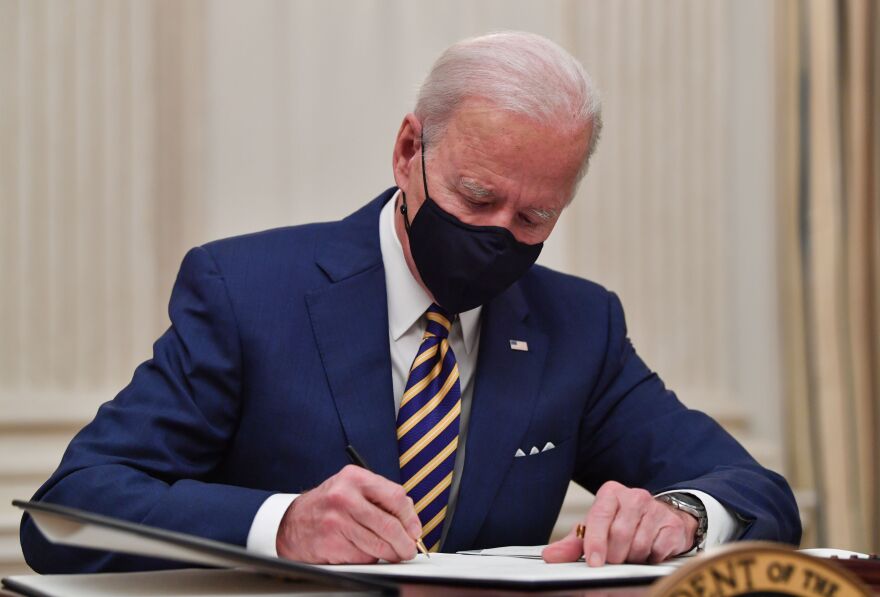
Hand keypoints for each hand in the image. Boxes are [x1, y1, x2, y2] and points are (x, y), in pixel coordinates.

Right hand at [276, 465, 421, 563]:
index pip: (395, 497)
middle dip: (404, 542)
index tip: (415, 530)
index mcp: (355, 478)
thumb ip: (381, 498)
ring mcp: (337, 521)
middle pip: (389, 524)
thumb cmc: (328, 505)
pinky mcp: (331, 543)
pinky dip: (370, 559)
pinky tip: (365, 552)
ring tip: (393, 554)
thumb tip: (410, 521)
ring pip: (378, 544)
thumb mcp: (352, 489)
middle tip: (409, 549)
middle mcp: (345, 497)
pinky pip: (363, 557)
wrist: (292, 522)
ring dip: (391, 554)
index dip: (410, 517)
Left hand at [542, 481, 696, 565]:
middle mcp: (634, 496)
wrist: (663, 518)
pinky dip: (650, 558)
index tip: (593, 562)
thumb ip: (573, 543)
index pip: (599, 516)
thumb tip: (550, 556)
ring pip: (638, 545)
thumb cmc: (624, 523)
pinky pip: (658, 551)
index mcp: (611, 493)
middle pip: (619, 534)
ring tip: (630, 554)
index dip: (595, 542)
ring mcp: (656, 510)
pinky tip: (648, 553)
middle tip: (614, 560)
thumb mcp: (596, 529)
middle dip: (614, 555)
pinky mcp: (673, 525)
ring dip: (632, 558)